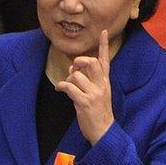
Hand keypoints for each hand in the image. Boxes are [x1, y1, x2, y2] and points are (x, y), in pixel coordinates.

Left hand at [54, 29, 113, 144]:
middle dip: (79, 61)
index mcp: (105, 82)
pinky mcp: (85, 102)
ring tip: (66, 86)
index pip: (106, 61)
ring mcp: (94, 94)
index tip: (104, 32)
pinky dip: (61, 86)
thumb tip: (73, 70)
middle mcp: (101, 85)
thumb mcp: (98, 94)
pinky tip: (59, 89)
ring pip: (77, 75)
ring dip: (68, 79)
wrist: (104, 132)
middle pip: (91, 63)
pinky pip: (69, 87)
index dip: (104, 46)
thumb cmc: (99, 113)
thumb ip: (88, 80)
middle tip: (74, 68)